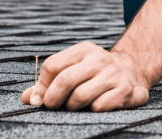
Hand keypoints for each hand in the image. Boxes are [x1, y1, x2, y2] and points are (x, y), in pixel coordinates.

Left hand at [23, 41, 150, 111]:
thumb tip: (28, 98)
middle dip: (53, 99)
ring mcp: (114, 74)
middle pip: (65, 80)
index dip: (42, 86)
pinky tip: (96, 105)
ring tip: (75, 106)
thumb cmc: (95, 74)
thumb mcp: (74, 69)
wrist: (133, 72)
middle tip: (53, 107)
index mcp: (84, 50)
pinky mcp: (126, 90)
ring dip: (72, 107)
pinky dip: (92, 110)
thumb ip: (49, 83)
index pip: (53, 65)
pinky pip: (98, 106)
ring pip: (80, 97)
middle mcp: (100, 59)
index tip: (41, 98)